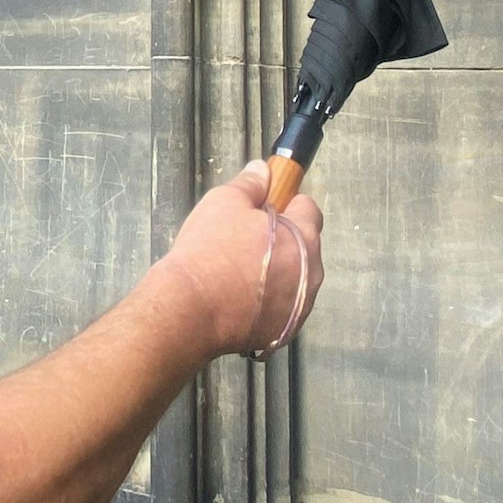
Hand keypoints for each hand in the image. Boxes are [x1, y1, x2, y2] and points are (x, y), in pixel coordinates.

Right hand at [157, 159, 324, 357]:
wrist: (191, 310)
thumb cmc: (209, 251)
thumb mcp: (223, 202)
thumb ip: (250, 184)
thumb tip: (263, 171)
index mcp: (304, 236)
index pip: (308, 207)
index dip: (284, 204)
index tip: (261, 209)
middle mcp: (312, 273)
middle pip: (303, 245)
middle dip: (281, 239)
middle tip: (243, 240)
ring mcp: (301, 307)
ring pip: (294, 278)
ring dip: (276, 272)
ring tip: (238, 272)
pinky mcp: (284, 332)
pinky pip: (281, 306)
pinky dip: (267, 300)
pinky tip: (239, 298)